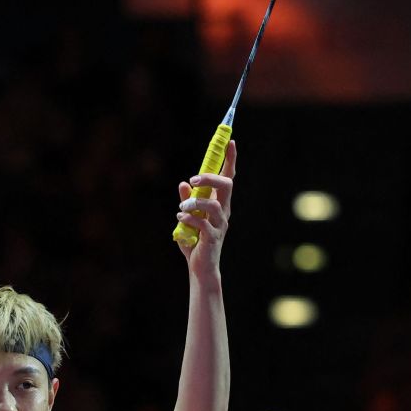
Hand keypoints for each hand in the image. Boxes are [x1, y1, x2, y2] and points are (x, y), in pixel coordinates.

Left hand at [175, 140, 235, 273]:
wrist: (200, 268)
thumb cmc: (196, 242)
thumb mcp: (189, 218)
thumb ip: (188, 201)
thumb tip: (183, 183)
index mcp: (219, 204)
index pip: (228, 178)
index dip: (230, 160)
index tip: (230, 141)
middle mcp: (223, 212)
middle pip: (226, 186)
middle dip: (211, 178)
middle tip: (193, 178)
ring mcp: (220, 225)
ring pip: (215, 205)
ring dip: (195, 201)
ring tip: (182, 206)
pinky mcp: (213, 238)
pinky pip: (203, 224)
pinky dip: (189, 218)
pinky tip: (180, 217)